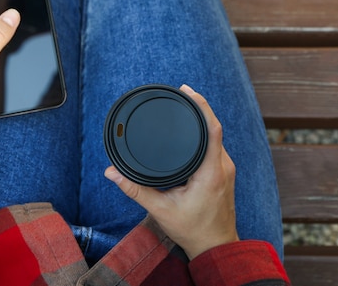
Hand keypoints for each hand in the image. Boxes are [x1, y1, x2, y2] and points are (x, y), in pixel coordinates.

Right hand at [104, 84, 238, 259]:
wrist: (216, 247)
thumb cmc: (192, 229)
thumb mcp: (159, 209)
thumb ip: (134, 189)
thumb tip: (112, 173)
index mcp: (210, 172)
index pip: (212, 129)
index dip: (201, 106)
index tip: (187, 91)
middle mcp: (222, 166)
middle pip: (215, 126)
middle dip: (199, 106)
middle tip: (182, 92)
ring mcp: (226, 169)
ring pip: (217, 135)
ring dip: (203, 119)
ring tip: (186, 104)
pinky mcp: (223, 173)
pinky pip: (216, 145)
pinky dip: (206, 132)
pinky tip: (193, 128)